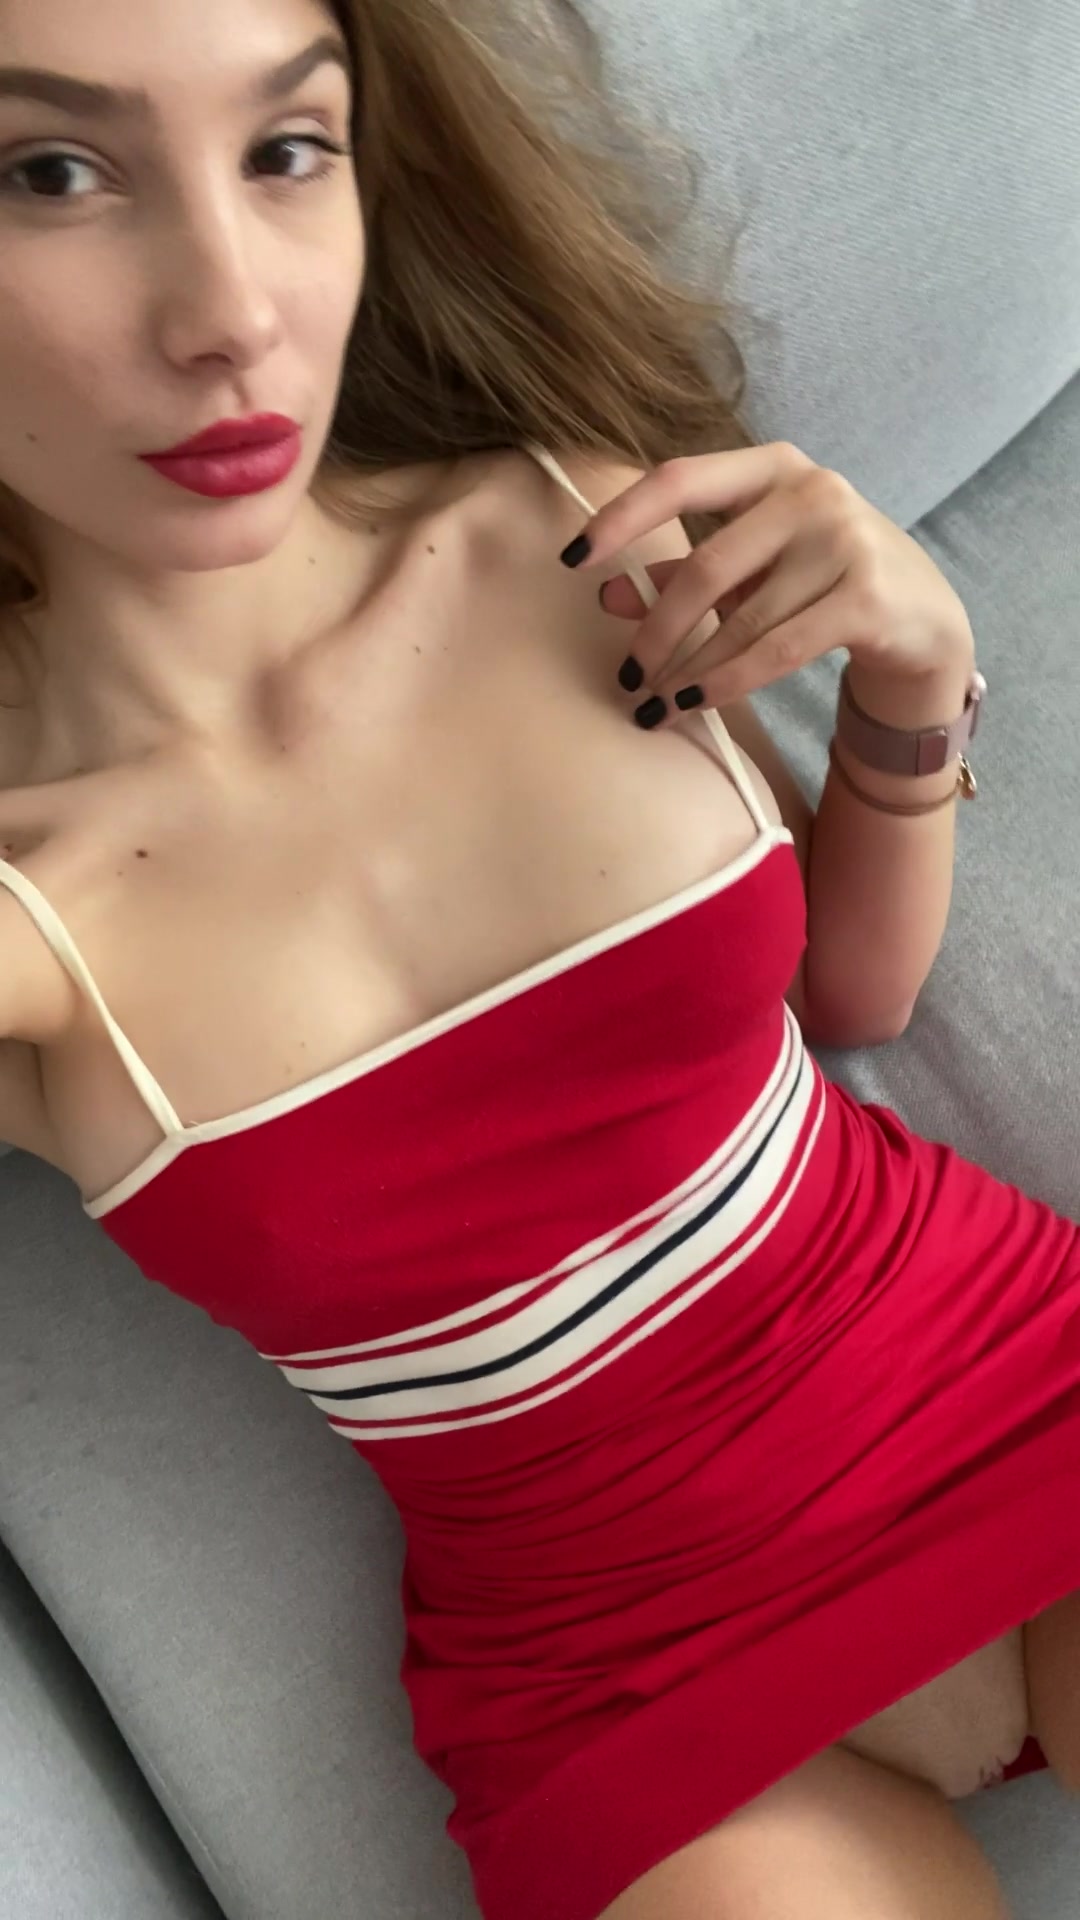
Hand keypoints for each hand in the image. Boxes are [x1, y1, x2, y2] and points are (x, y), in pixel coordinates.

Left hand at [560, 442, 975, 726]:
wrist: (921, 617)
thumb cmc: (820, 582)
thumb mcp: (752, 571)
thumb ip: (681, 576)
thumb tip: (607, 596)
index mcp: (772, 467)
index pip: (678, 479)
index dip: (619, 517)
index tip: (573, 559)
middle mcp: (811, 490)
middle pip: (705, 566)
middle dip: (657, 630)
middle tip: (627, 676)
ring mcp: (844, 539)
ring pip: (740, 618)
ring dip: (687, 670)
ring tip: (653, 706)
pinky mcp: (866, 595)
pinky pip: (776, 648)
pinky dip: (728, 681)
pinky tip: (696, 704)